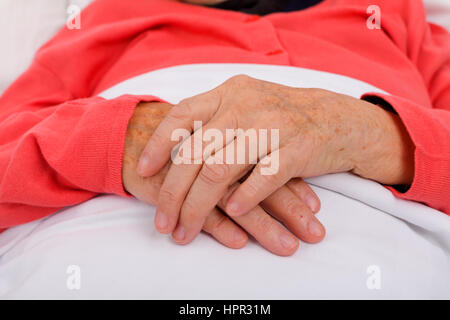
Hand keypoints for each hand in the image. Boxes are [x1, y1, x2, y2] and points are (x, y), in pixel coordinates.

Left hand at [123, 101, 323, 255]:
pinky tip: (231, 214)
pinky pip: (263, 178)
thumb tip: (171, 150)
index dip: (158, 145)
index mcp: (229, 93)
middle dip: (172, 193)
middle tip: (162, 222)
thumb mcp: (245, 105)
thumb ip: (213, 120)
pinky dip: (244, 199)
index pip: (182, 116)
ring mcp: (273, 126)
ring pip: (221, 171)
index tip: (142, 172)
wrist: (336, 118)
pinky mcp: (298, 149)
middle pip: (195, 153)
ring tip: (185, 230)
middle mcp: (247, 106)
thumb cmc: (282, 118)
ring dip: (198, 207)